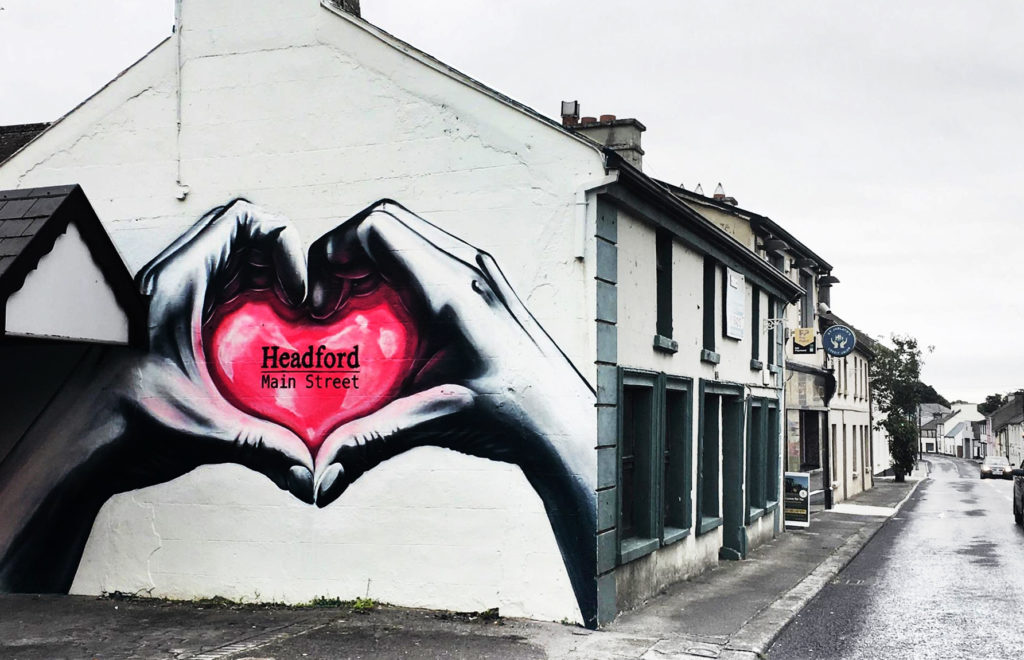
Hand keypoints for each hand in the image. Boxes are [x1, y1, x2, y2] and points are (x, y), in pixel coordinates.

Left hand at [127, 199, 314, 500]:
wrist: (75, 449)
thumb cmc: (121, 429)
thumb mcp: (203, 431)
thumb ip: (263, 446)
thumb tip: (310, 472)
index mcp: (178, 284)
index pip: (241, 220)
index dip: (284, 243)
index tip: (297, 293)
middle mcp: (173, 280)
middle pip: (243, 234)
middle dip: (284, 261)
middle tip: (302, 304)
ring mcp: (171, 297)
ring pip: (233, 259)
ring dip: (269, 278)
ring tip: (292, 317)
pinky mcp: (171, 317)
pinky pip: (222, 287)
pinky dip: (252, 298)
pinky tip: (267, 338)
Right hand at [306, 201, 596, 623]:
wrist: (564, 423)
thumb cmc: (513, 417)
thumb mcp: (434, 421)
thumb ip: (371, 442)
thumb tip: (319, 478)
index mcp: (452, 290)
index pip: (376, 227)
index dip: (333, 252)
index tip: (320, 302)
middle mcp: (468, 269)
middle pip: (386, 221)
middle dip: (343, 254)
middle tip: (327, 304)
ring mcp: (480, 271)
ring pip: (406, 233)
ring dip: (368, 261)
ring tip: (350, 310)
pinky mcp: (484, 283)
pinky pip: (425, 253)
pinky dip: (393, 270)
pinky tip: (386, 319)